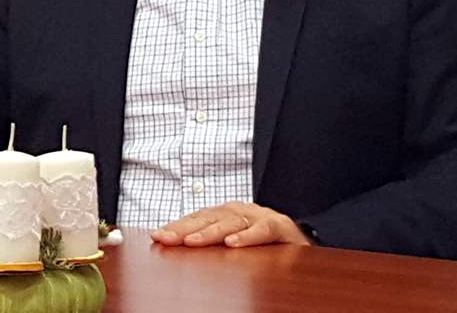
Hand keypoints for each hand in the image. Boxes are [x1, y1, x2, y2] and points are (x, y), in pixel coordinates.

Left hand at [152, 202, 311, 248]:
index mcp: (226, 213)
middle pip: (209, 217)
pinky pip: (263, 229)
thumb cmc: (261, 244)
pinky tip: (232, 243)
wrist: (299, 242)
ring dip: (211, 232)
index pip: (197, 218)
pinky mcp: (280, 226)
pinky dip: (248, 236)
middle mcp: (241, 211)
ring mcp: (260, 216)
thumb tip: (174, 246)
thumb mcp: (230, 242)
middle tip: (165, 238)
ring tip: (192, 242)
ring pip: (232, 221)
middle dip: (185, 228)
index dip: (177, 226)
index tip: (157, 236)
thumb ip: (208, 243)